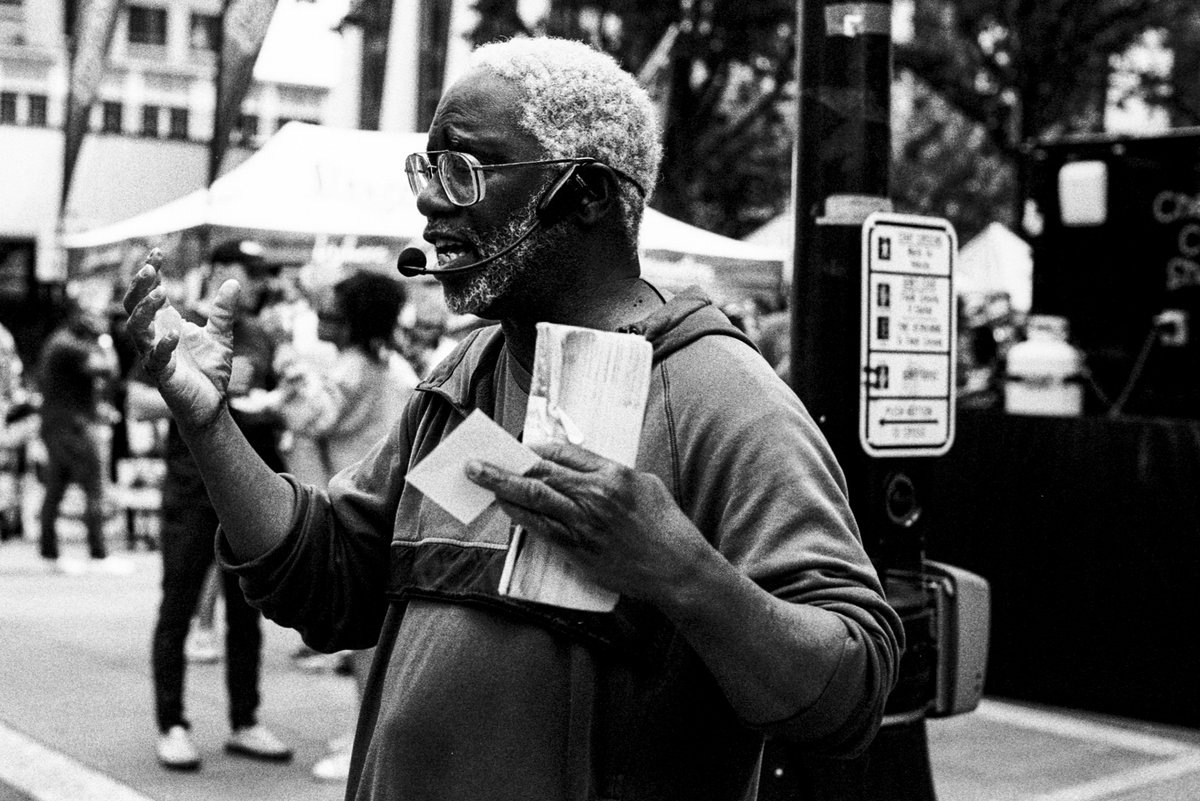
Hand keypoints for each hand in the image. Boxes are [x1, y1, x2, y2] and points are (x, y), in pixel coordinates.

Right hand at [122, 249, 238, 429]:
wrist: (212, 405)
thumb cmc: (209, 371)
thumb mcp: (221, 336)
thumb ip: (223, 311)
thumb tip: (234, 282)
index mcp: (165, 324)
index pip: (149, 293)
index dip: (150, 272)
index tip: (157, 251)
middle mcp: (154, 337)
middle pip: (132, 306)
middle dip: (138, 286)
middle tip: (150, 268)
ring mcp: (154, 355)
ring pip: (136, 329)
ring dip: (145, 310)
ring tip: (161, 293)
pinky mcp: (162, 376)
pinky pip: (155, 359)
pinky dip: (162, 346)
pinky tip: (175, 334)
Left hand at [467, 441, 711, 604]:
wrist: (675, 568)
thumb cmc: (665, 526)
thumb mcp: (645, 484)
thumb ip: (611, 473)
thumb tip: (582, 467)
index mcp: (613, 474)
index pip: (564, 452)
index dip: (537, 447)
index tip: (522, 446)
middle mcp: (595, 495)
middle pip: (541, 472)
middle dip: (506, 464)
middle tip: (476, 460)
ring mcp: (584, 523)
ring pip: (534, 498)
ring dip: (502, 486)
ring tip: (479, 477)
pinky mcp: (578, 548)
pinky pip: (540, 528)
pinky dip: (519, 515)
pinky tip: (504, 506)